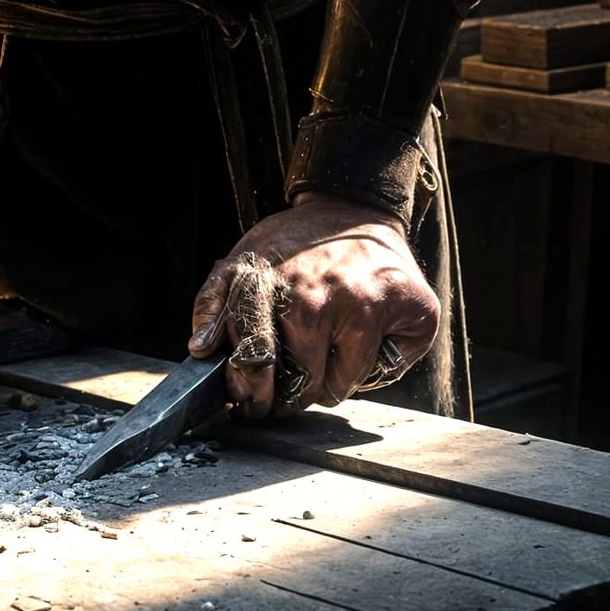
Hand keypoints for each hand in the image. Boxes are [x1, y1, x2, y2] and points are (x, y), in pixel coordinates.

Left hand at [188, 193, 439, 418]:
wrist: (355, 210)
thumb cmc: (297, 244)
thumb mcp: (247, 258)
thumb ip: (215, 300)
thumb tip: (200, 348)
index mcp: (274, 282)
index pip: (254, 353)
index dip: (249, 386)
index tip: (248, 400)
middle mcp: (319, 294)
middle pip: (297, 381)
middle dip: (287, 394)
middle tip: (288, 387)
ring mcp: (365, 304)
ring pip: (337, 386)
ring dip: (327, 382)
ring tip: (326, 348)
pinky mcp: (410, 311)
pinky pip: (377, 374)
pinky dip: (365, 370)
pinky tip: (359, 337)